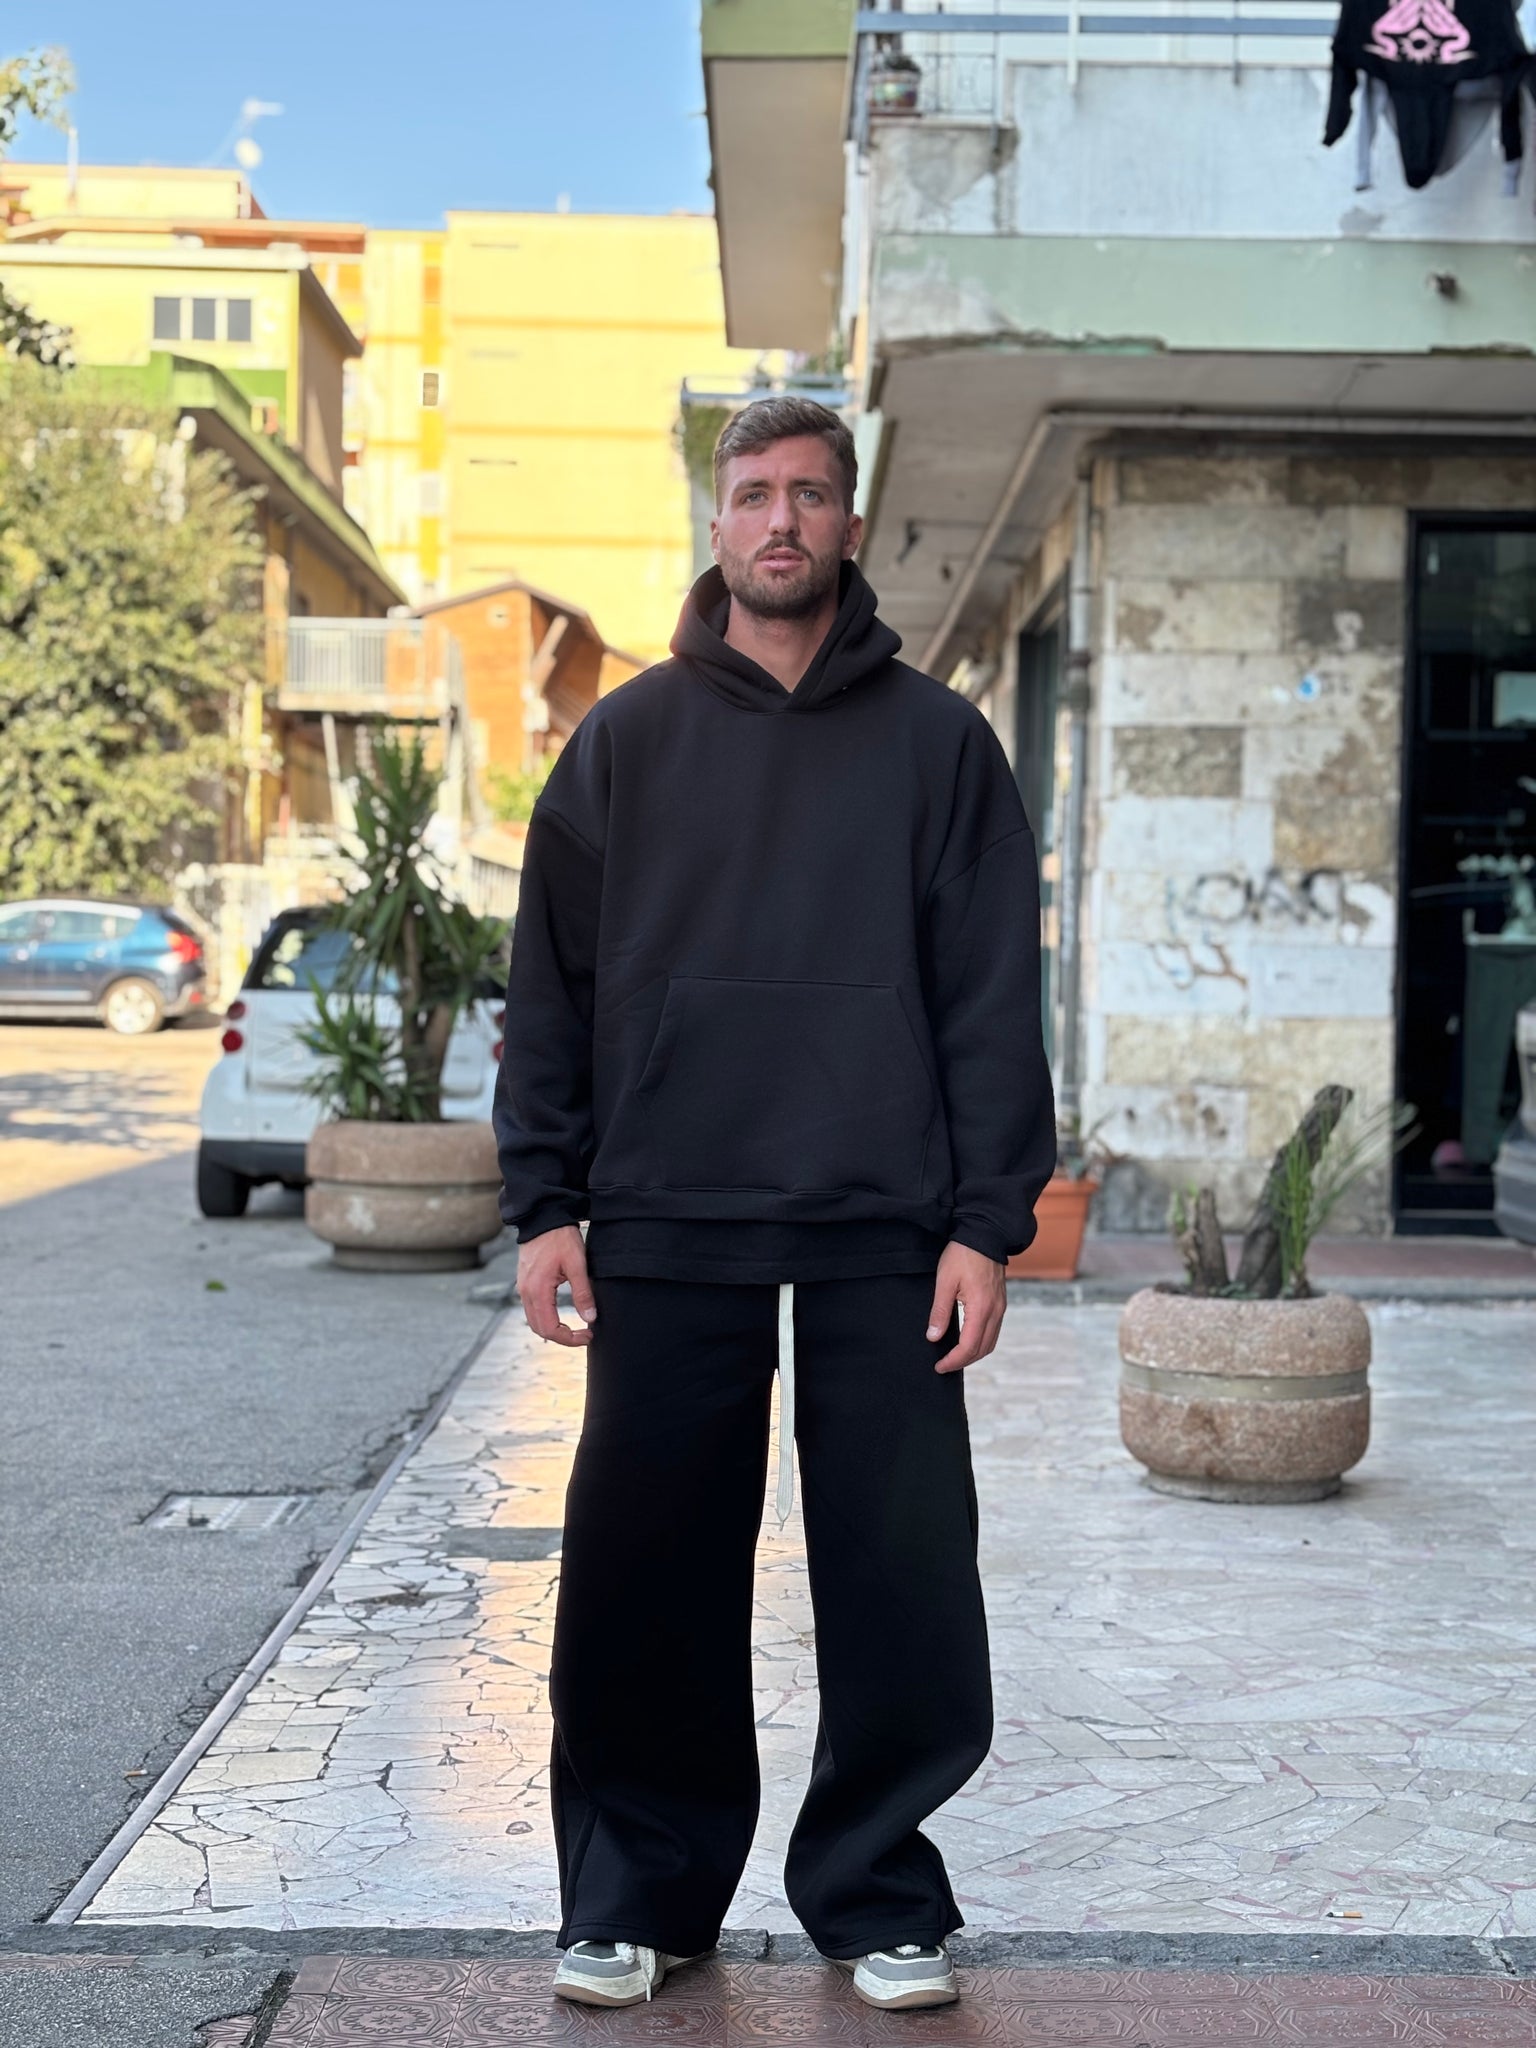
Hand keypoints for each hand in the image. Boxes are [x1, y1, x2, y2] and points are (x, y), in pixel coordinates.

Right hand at [518, 1224, 596, 1346]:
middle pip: (539, 1329)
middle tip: (583, 1335)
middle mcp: (526, 1292)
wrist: (543, 1218)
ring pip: (534, 1321)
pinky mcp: (524, 1283)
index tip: (587, 1335)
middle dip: (562, 1338)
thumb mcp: (577, 1264)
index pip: (550, 1328)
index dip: (569, 1339)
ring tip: (574, 1329)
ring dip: (553, 1329)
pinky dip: (545, 1318)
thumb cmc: (560, 1238)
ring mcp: (523, 1288)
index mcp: (538, 1290)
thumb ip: (583, 1293)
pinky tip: (560, 1316)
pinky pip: (532, 1309)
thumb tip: (590, 1318)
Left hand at [926, 1240, 1005, 1373]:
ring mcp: (1000, 1307)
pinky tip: (968, 1341)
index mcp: (981, 1308)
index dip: (953, 1360)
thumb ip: (940, 1311)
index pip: (969, 1347)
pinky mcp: (1000, 1303)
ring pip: (990, 1342)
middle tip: (944, 1365)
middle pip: (982, 1349)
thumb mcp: (945, 1281)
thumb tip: (933, 1337)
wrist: (985, 1234)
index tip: (939, 1366)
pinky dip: (981, 1342)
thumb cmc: (963, 1254)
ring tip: (954, 1357)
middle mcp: (995, 1311)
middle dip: (963, 1361)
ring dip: (974, 1354)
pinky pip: (994, 1331)